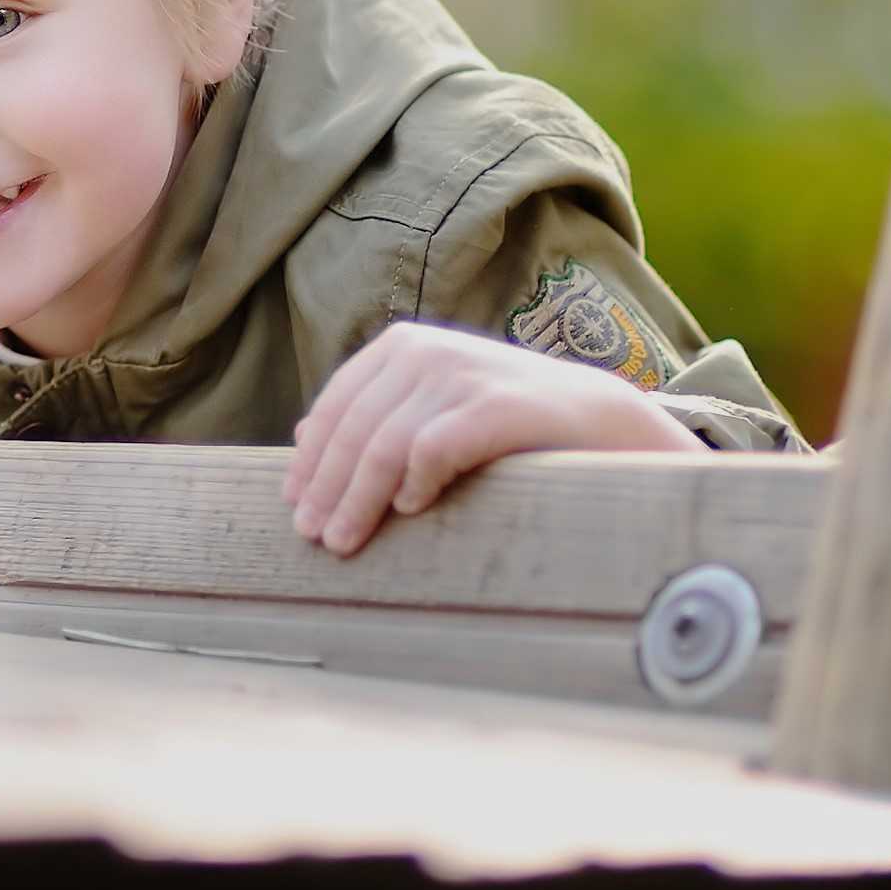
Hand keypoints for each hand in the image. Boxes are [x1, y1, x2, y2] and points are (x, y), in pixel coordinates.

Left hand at [283, 320, 697, 556]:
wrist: (598, 419)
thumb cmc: (507, 421)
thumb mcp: (435, 402)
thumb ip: (378, 411)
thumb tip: (300, 437)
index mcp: (403, 346)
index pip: (336, 405)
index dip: (310, 458)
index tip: (292, 504)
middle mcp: (426, 351)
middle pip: (354, 429)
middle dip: (326, 487)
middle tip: (310, 536)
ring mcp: (461, 374)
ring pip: (383, 444)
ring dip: (358, 500)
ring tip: (343, 542)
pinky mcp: (494, 405)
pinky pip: (433, 448)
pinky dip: (413, 481)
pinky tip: (408, 510)